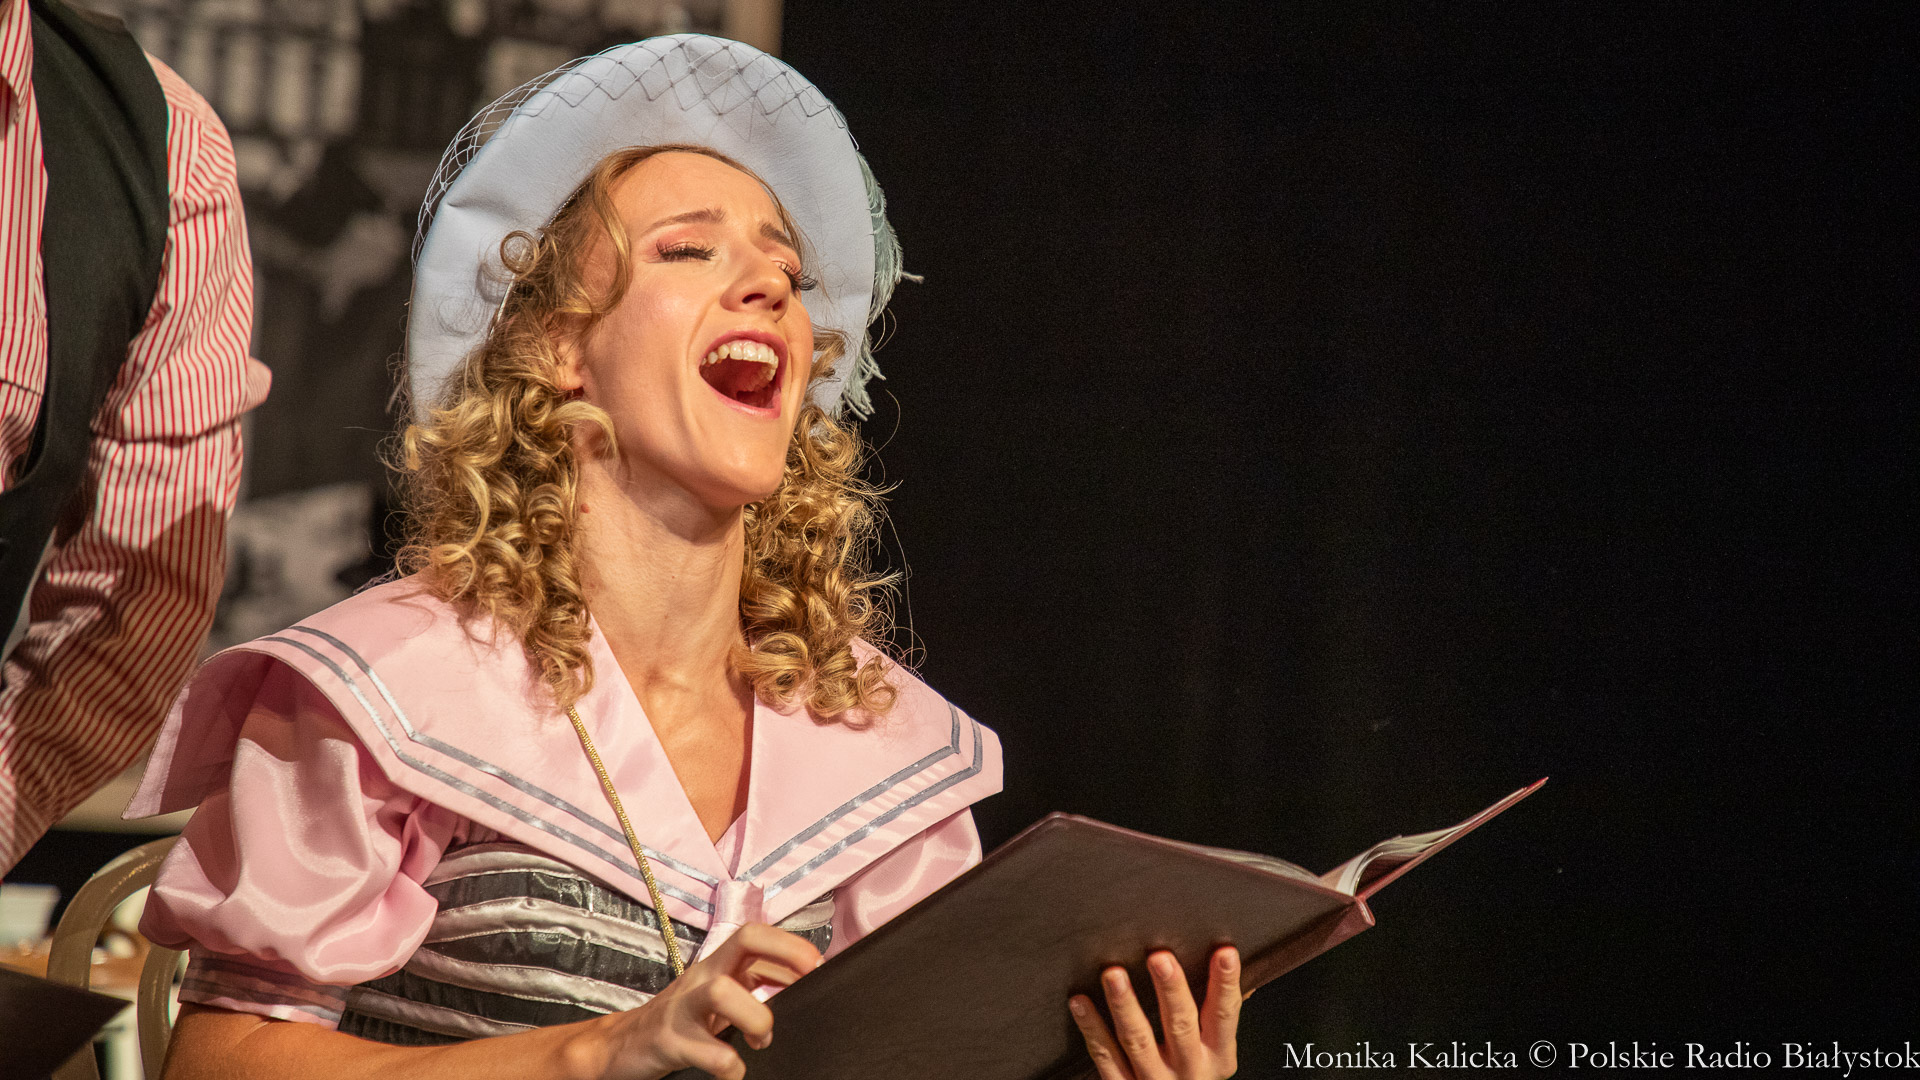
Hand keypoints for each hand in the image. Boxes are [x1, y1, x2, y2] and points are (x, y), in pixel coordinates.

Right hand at [580, 922, 822, 1079]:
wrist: (622, 1045)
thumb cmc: (679, 1020)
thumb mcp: (717, 994)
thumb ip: (754, 984)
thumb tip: (802, 981)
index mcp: (717, 964)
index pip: (755, 934)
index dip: (790, 944)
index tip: (817, 966)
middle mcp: (702, 977)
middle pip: (744, 939)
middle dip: (784, 955)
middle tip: (805, 983)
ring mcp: (683, 1007)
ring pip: (722, 991)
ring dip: (756, 1015)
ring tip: (761, 1038)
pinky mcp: (669, 1040)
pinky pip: (707, 1051)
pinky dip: (729, 1065)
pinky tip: (733, 1070)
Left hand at [1068, 946, 1239, 1079]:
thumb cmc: (1192, 1071)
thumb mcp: (1214, 1048)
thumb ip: (1218, 1010)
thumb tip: (1228, 956)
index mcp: (1217, 1056)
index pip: (1224, 1016)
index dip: (1225, 984)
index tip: (1224, 952)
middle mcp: (1189, 1070)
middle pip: (1180, 1026)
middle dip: (1170, 990)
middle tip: (1159, 957)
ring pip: (1138, 1041)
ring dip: (1125, 1005)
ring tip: (1113, 974)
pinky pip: (1105, 1057)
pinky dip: (1091, 1029)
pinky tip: (1080, 1002)